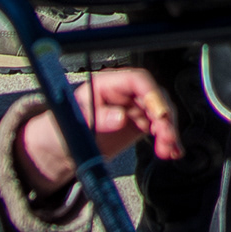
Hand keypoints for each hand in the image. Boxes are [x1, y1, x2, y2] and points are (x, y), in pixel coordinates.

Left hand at [16, 66, 181, 189]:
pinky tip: (172, 152)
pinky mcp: (137, 124)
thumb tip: (121, 118)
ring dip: (169, 131)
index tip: (159, 114)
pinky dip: (166, 139)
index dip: (152, 94)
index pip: (138, 80)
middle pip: (154, 97)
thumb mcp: (74, 124)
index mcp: (108, 84)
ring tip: (169, 150)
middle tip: (167, 138)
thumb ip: (97, 118)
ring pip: (160, 113)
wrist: (58, 149)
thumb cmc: (61, 129)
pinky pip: (157, 128)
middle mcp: (124, 93)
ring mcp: (132, 108)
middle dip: (165, 118)